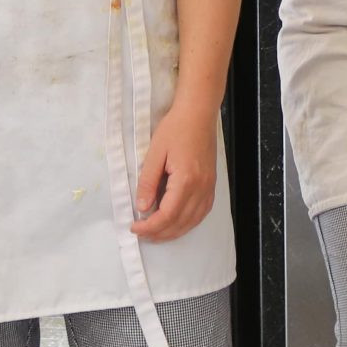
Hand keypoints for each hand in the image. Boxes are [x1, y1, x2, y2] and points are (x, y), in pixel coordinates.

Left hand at [130, 100, 217, 241]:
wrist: (198, 113)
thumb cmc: (176, 128)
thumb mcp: (155, 152)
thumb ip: (148, 182)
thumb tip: (142, 207)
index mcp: (186, 180)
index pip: (167, 215)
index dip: (149, 226)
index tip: (134, 227)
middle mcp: (201, 187)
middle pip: (180, 222)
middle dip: (159, 233)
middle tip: (142, 233)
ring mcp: (209, 187)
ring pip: (193, 221)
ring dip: (174, 231)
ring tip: (156, 233)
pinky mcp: (211, 184)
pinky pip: (202, 212)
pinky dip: (188, 223)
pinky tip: (177, 223)